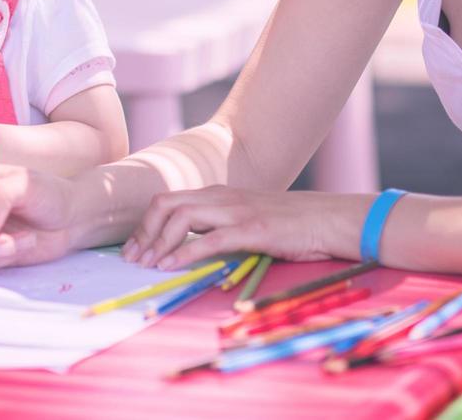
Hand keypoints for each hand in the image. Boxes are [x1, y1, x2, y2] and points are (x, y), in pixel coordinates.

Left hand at [121, 187, 341, 270]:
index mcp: (219, 194)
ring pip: (182, 217)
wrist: (329, 219)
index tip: (134, 249)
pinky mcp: (253, 229)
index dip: (145, 225)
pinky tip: (171, 266)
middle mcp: (223, 197)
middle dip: (143, 232)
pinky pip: (210, 238)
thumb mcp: (248, 219)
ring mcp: (237, 211)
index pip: (168, 201)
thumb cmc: (290, 225)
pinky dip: (184, 253)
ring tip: (147, 265)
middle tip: (132, 259)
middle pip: (166, 204)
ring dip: (158, 243)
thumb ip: (221, 226)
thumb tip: (190, 246)